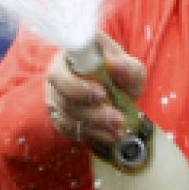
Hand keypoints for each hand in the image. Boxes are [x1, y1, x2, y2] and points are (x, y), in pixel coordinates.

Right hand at [44, 32, 145, 154]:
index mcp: (71, 54)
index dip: (77, 86)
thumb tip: (113, 62)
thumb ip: (127, 66)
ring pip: (67, 115)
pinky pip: (70, 129)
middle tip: (118, 118)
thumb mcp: (132, 69)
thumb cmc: (122, 77)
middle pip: (62, 96)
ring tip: (119, 128)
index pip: (59, 70)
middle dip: (91, 111)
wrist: (119, 95)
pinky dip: (93, 134)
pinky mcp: (59, 116)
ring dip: (96, 125)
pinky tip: (111, 135)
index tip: (102, 94)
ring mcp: (56, 96)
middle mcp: (58, 74)